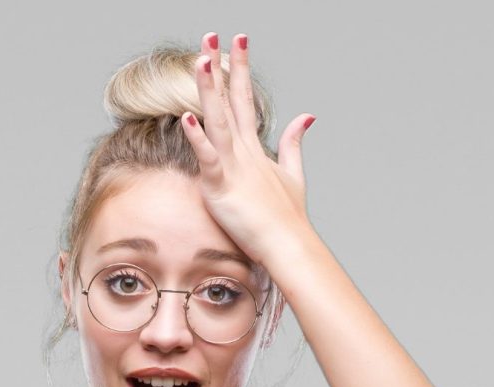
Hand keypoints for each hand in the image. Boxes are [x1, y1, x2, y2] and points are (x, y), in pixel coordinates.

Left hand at [181, 32, 316, 266]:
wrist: (289, 244)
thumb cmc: (286, 217)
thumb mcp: (292, 174)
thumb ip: (294, 144)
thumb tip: (307, 116)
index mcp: (254, 148)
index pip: (245, 100)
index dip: (239, 71)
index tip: (237, 43)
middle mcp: (244, 151)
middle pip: (230, 101)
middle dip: (221, 68)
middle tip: (213, 36)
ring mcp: (233, 166)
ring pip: (218, 121)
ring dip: (208, 90)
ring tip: (201, 60)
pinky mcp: (222, 185)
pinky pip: (208, 158)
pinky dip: (197, 138)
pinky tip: (186, 117)